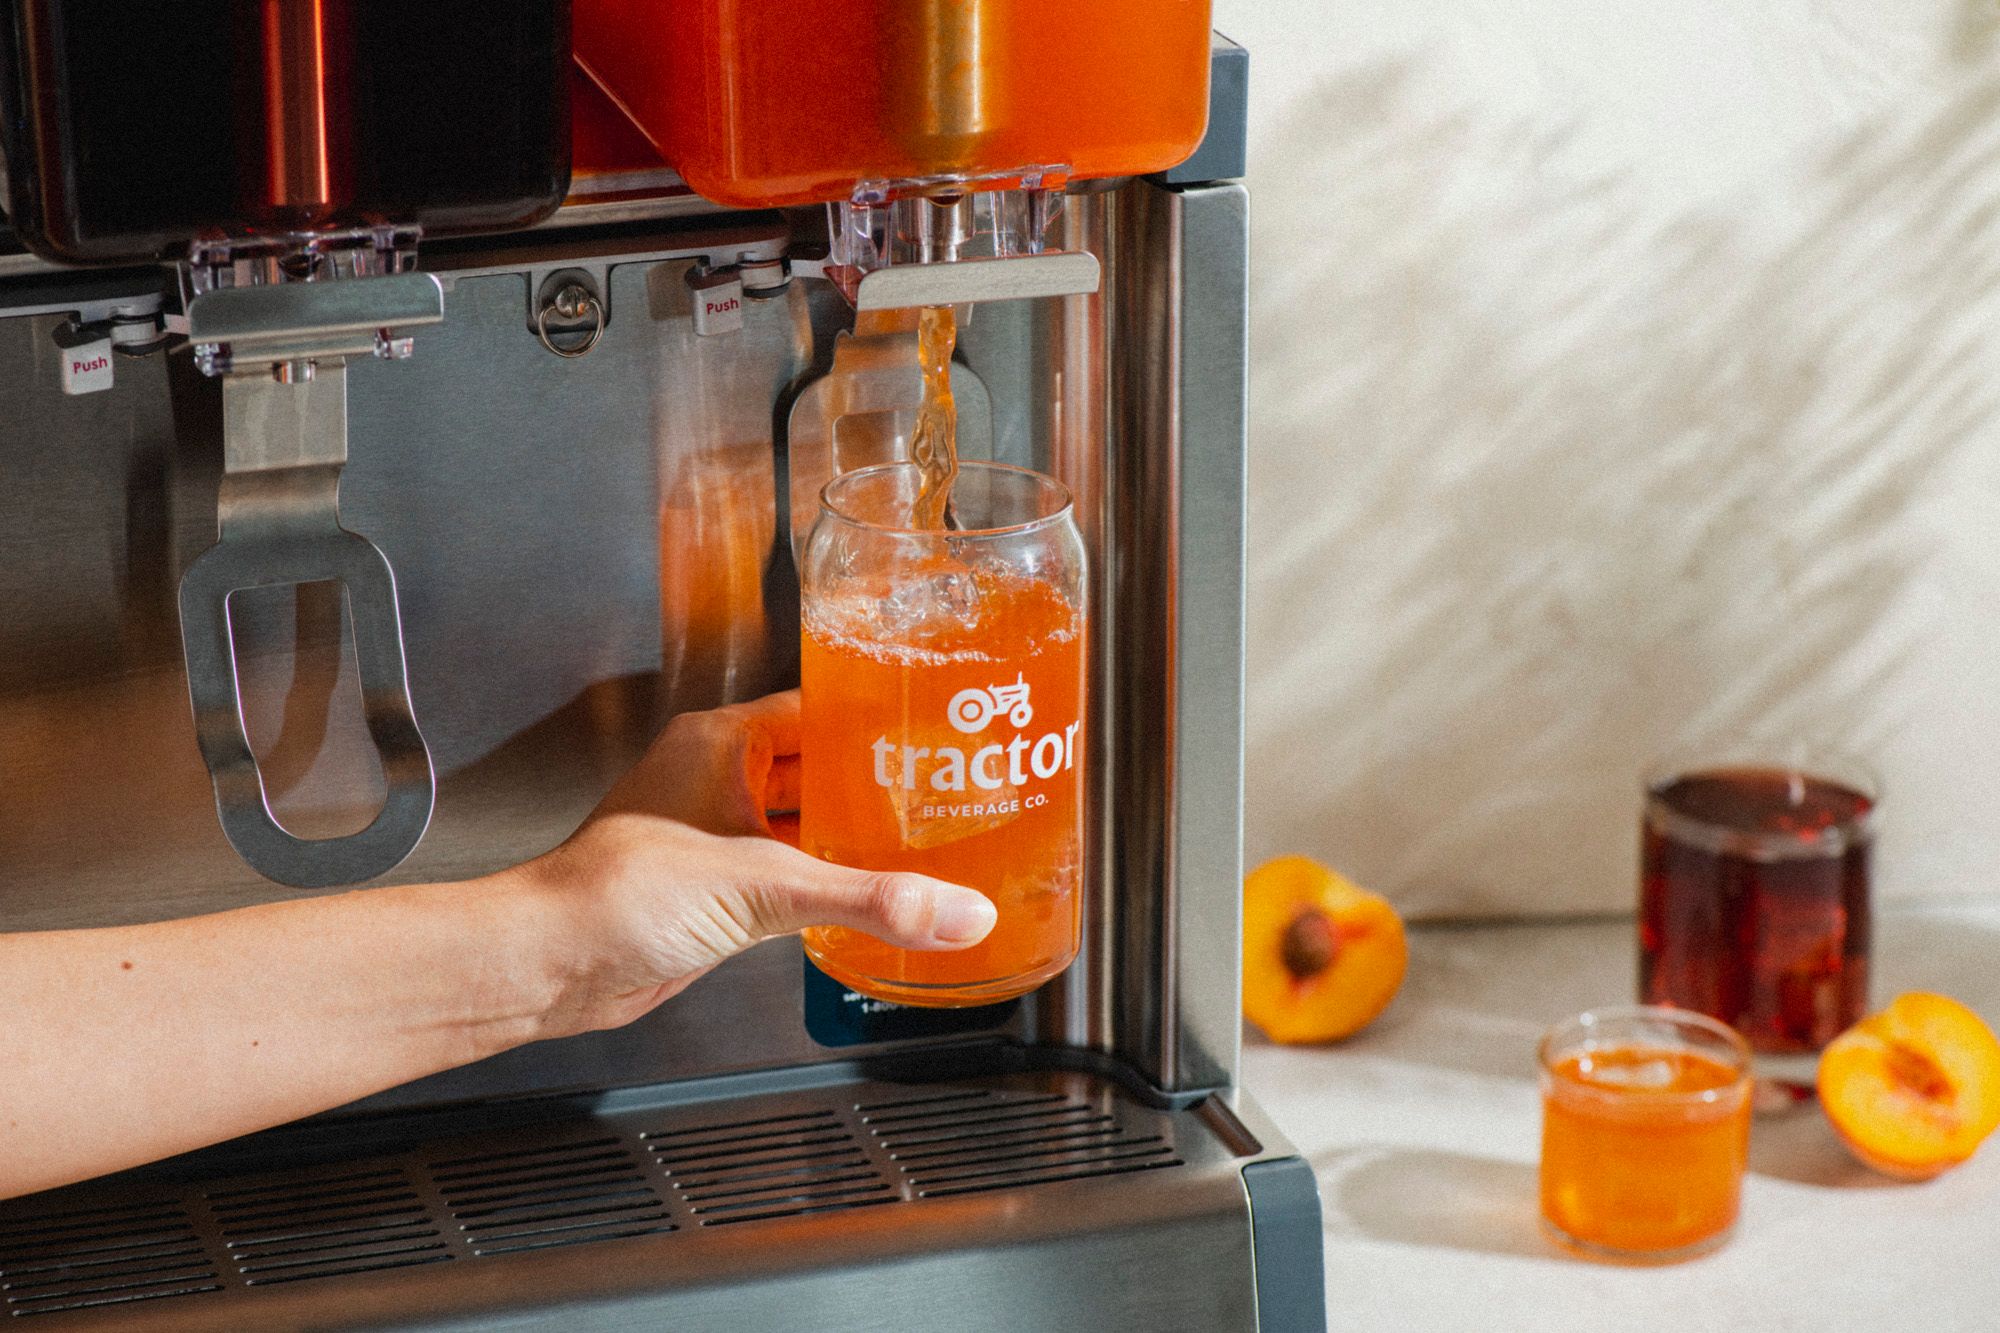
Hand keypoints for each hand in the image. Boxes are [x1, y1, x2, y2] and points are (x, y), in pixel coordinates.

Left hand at [518, 691, 995, 1035]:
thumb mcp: (764, 885)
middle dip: (883, 787)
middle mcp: (721, 780)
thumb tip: (956, 911)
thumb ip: (868, 899)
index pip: (823, 711)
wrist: (550, 964)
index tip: (942, 732)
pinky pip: (792, 875)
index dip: (883, 721)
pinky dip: (832, 884)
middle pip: (823, 770)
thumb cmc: (615, 895)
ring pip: (809, 825)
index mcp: (724, 743)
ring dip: (859, 839)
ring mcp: (719, 835)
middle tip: (954, 795)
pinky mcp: (718, 890)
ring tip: (933, 846)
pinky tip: (875, 898)